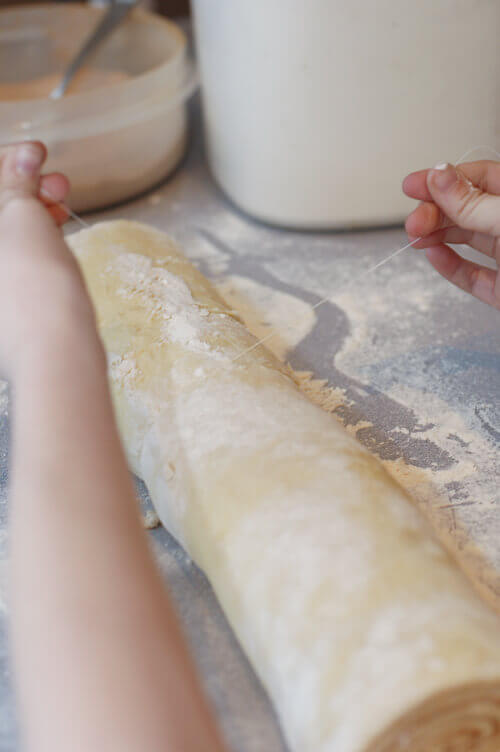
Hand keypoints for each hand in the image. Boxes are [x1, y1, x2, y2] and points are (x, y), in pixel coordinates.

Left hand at [0, 141, 94, 376]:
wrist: (55, 353)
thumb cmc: (33, 288)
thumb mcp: (22, 217)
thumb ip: (15, 183)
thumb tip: (21, 158)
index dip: (6, 164)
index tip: (34, 154)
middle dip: (20, 187)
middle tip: (52, 180)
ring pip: (4, 234)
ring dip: (31, 210)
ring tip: (63, 202)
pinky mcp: (5, 303)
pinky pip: (13, 257)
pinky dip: (33, 238)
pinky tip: (57, 229)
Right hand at [403, 161, 499, 309]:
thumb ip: (473, 203)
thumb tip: (440, 177)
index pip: (478, 178)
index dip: (443, 179)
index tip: (413, 185)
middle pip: (466, 208)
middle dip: (433, 212)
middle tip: (413, 221)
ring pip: (467, 239)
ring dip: (436, 235)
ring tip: (415, 237)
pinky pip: (471, 274)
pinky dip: (449, 265)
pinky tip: (434, 255)